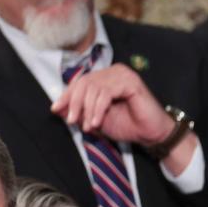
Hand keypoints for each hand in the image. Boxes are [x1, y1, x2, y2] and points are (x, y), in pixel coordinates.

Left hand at [52, 64, 175, 145]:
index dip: (66, 95)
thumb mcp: (97, 120)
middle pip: (84, 82)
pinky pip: (106, 93)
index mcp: (106, 78)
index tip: (56, 110)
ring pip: (94, 87)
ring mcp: (123, 75)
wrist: (152, 135)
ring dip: (87, 109)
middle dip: (75, 103)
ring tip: (88, 126)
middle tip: (72, 121)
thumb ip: (80, 112)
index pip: (80, 82)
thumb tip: (57, 108)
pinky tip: (97, 122)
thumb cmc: (129, 126)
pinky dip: (98, 108)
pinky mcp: (131, 82)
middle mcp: (114, 72)